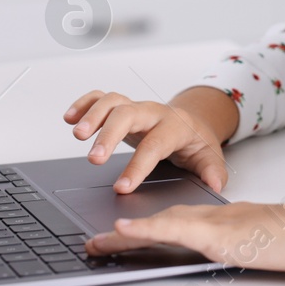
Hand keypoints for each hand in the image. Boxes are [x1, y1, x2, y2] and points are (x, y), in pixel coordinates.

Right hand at [63, 87, 234, 193]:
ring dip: (92, 115)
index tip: (122, 187)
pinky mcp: (122, 107)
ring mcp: (136, 107)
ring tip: (77, 135)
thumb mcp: (210, 157)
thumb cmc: (197, 143)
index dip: (137, 166)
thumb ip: (212, 171)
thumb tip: (215, 185)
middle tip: (93, 159)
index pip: (154, 144)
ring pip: (112, 100)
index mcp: (175, 127)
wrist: (193, 122)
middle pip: (128, 114)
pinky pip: (100, 97)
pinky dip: (84, 104)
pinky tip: (69, 118)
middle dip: (109, 135)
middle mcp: (153, 112)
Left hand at [83, 197, 284, 273]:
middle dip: (124, 235)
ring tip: (95, 243)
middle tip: (92, 244)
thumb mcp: (264, 245)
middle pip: (158, 223)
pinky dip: (146, 230)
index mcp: (221, 222)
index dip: (144, 232)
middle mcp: (212, 218)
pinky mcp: (219, 234)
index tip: (117, 239)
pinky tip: (124, 231)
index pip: (174, 224)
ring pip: (159, 225)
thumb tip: (235, 252)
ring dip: (125, 235)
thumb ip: (245, 245)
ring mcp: (214, 224)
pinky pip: (174, 230)